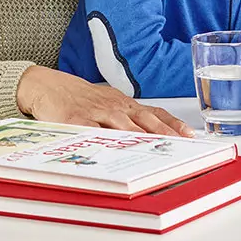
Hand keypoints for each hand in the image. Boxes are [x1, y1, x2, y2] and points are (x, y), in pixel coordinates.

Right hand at [16, 65, 192, 136]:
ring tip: (155, 152)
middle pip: (144, 122)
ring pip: (122, 127)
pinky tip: (112, 153)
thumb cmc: (82, 99)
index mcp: (125, 105)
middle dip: (164, 135)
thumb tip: (153, 139)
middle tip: (179, 147)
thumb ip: (128, 120)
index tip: (190, 136)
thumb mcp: (109, 105)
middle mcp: (115, 107)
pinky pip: (91, 132)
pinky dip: (102, 142)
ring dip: (140, 140)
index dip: (173, 124)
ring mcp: (96, 112)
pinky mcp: (76, 119)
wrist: (49, 86)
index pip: (155, 114)